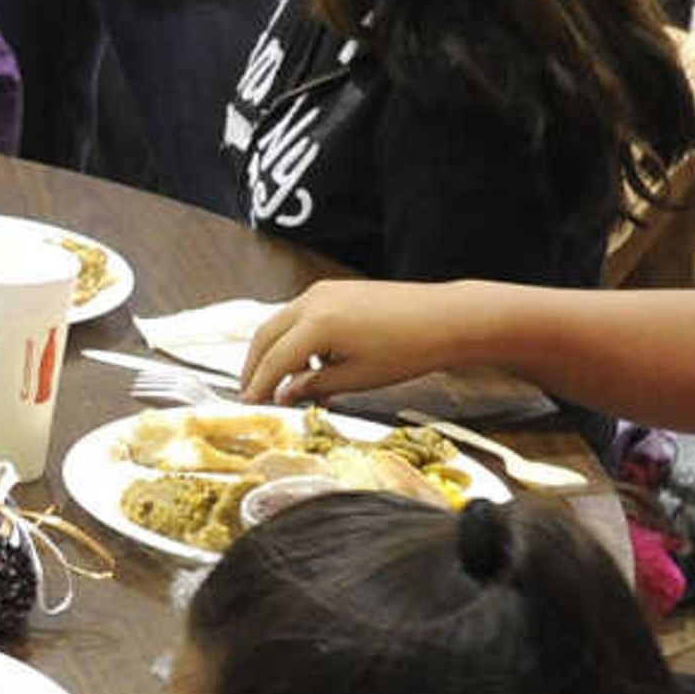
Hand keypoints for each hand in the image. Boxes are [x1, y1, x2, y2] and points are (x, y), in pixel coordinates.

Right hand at [239, 277, 465, 403]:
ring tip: (278, 381)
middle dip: (254, 365)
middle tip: (250, 391)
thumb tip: (283, 394)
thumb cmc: (409, 349)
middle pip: (265, 335)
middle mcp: (312, 301)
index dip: (258, 385)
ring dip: (273, 350)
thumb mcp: (357, 377)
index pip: (273, 360)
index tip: (248, 404)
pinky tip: (307, 360)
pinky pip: (300, 313)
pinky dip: (293, 336)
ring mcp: (323, 291)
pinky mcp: (335, 289)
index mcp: (316, 325)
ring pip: (280, 322)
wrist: (446, 319)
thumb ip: (313, 385)